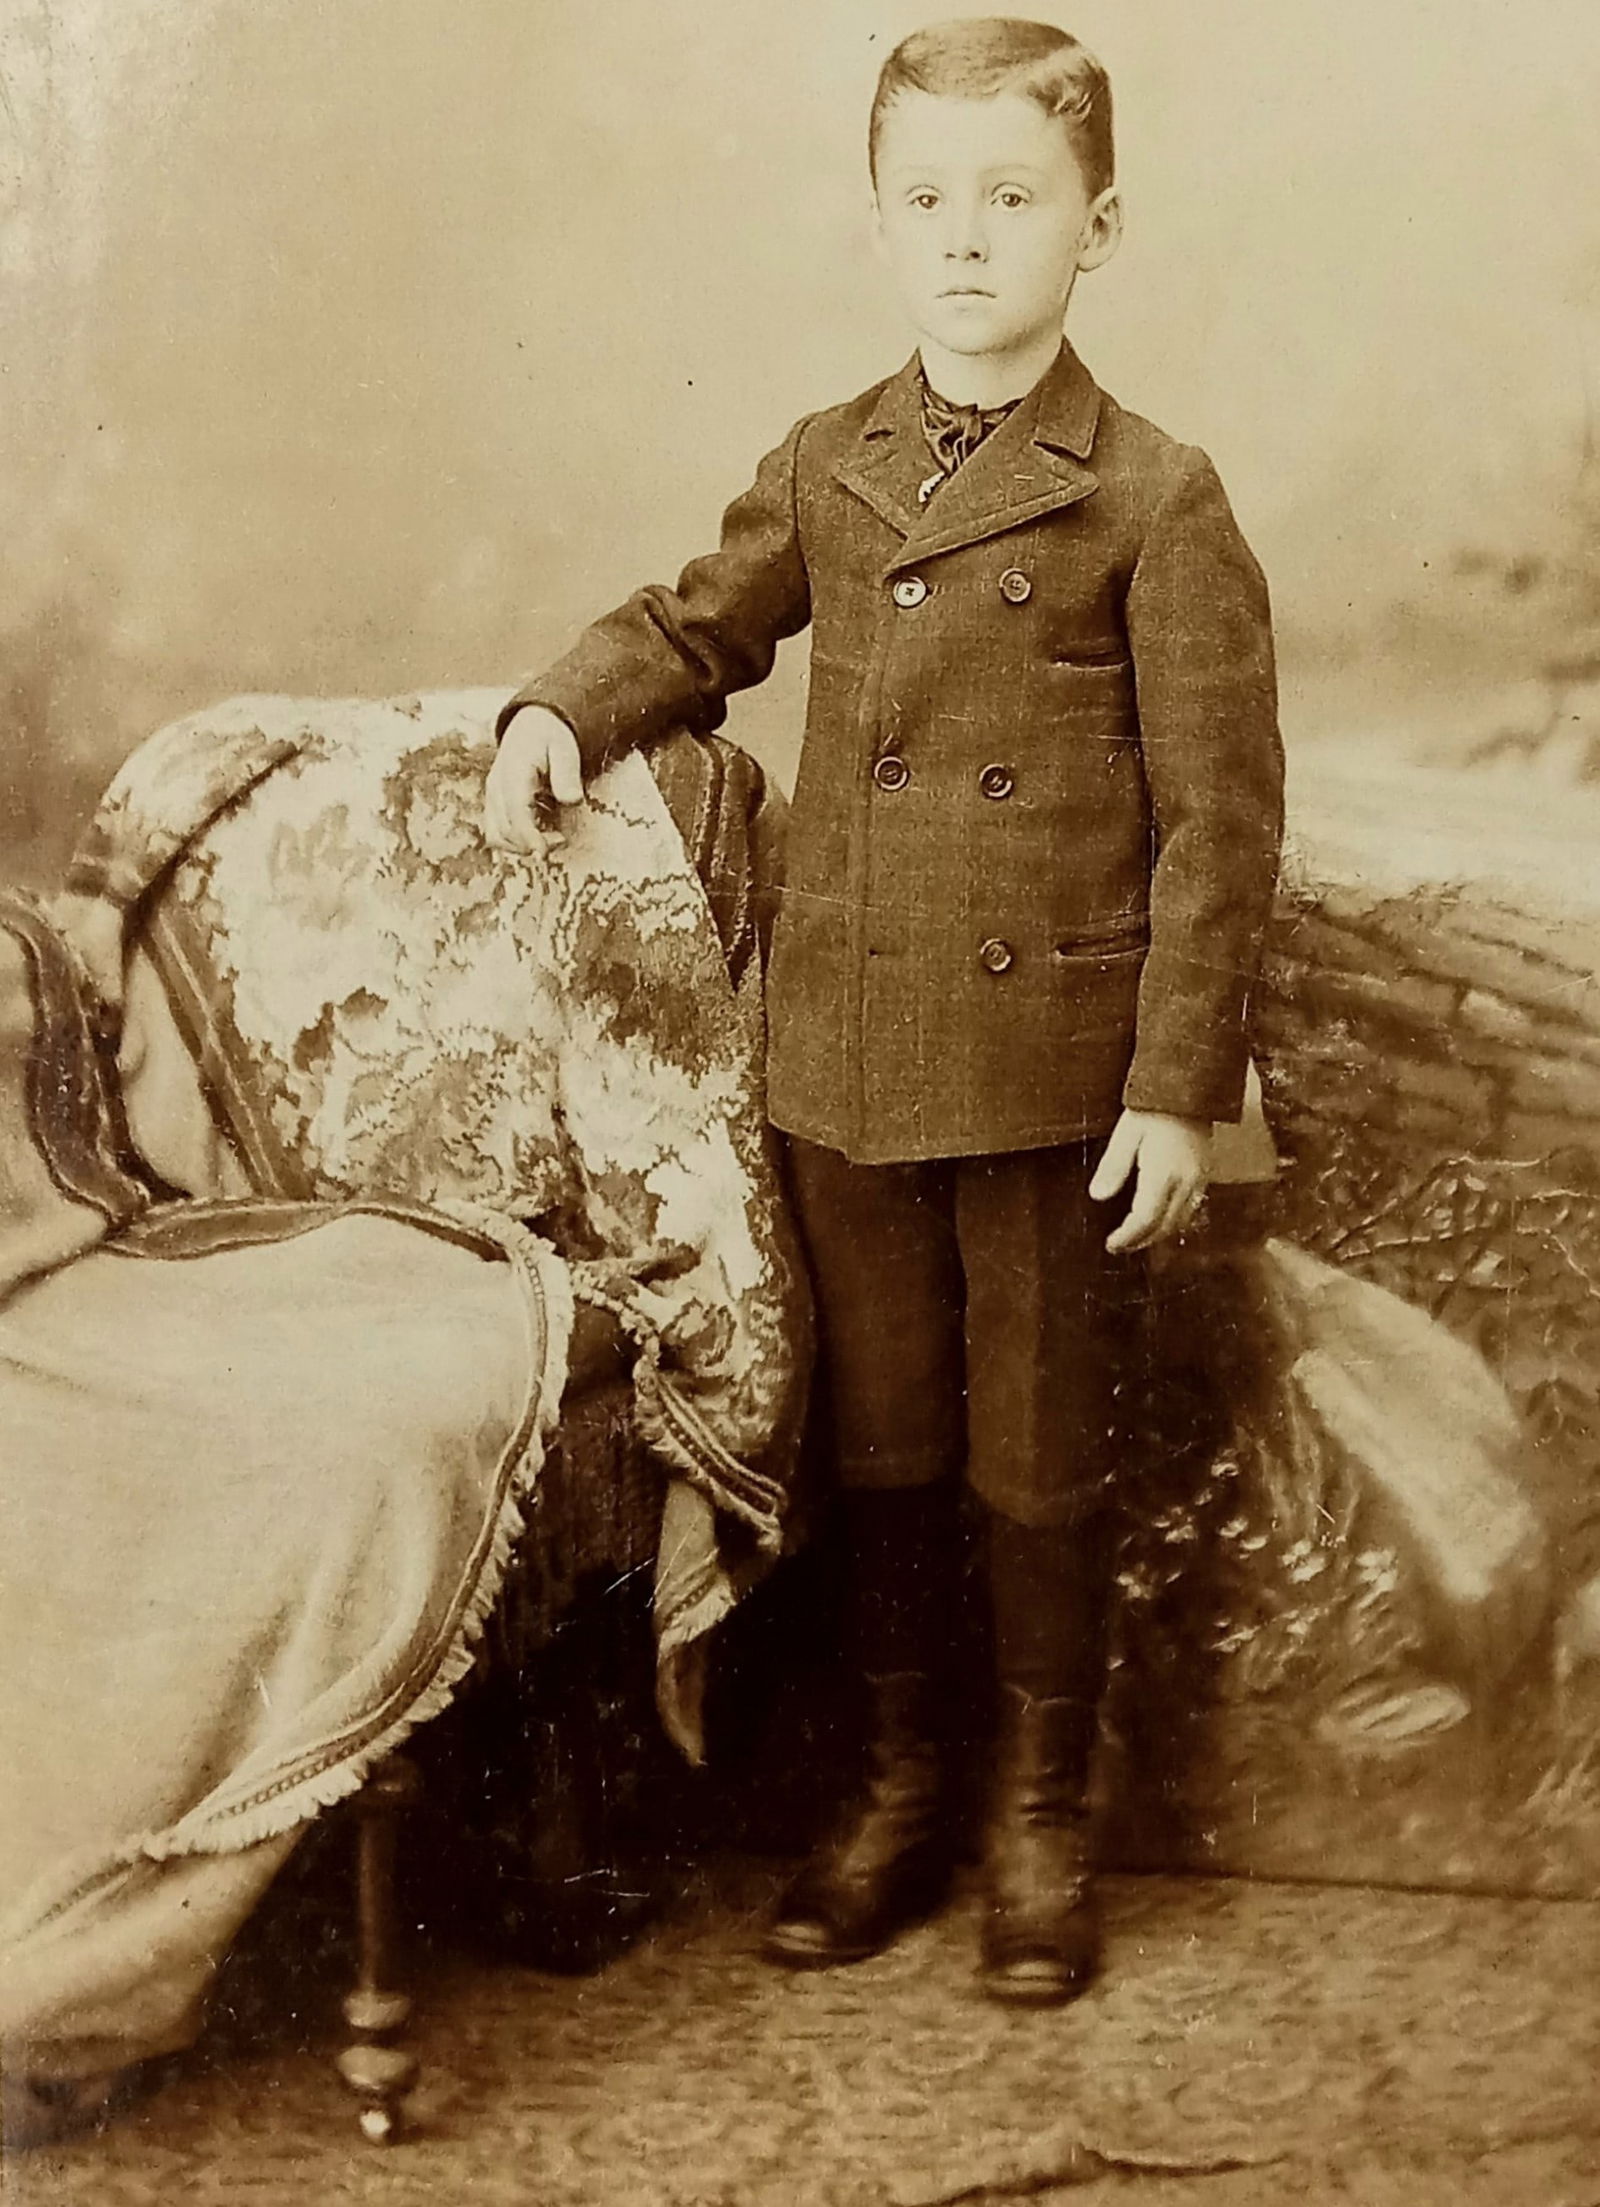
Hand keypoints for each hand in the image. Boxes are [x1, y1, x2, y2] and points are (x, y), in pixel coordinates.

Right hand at [482, 704, 585, 850]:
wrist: (530, 725)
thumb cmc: (550, 737)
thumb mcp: (565, 748)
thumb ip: (567, 774)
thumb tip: (572, 801)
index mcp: (513, 772)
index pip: (516, 812)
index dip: (528, 836)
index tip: (544, 853)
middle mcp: (496, 786)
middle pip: (504, 829)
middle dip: (531, 844)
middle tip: (561, 840)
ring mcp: (492, 796)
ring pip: (496, 835)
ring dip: (521, 847)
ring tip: (550, 839)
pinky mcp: (493, 804)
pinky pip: (496, 832)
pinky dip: (514, 841)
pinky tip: (538, 835)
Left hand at [1089, 1108, 1213, 1253]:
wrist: (1189, 1088)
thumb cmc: (1153, 1108)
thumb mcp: (1125, 1134)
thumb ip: (1113, 1167)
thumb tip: (1098, 1196)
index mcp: (1163, 1174)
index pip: (1145, 1220)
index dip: (1128, 1237)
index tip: (1111, 1244)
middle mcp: (1185, 1182)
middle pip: (1165, 1227)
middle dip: (1142, 1242)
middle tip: (1121, 1246)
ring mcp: (1199, 1179)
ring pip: (1181, 1222)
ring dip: (1159, 1235)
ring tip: (1138, 1239)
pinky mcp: (1205, 1173)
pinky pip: (1193, 1209)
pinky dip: (1175, 1222)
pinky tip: (1162, 1219)